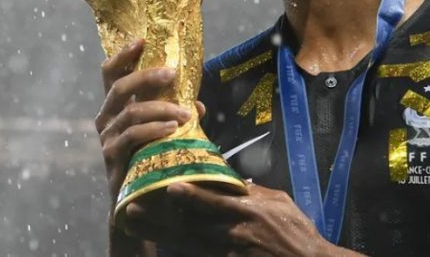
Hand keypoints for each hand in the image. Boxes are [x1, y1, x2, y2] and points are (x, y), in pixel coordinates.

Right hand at [95, 38, 196, 208]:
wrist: (137, 196)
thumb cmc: (149, 156)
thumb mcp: (164, 129)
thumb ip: (177, 113)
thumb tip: (199, 103)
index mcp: (115, 105)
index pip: (110, 73)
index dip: (122, 55)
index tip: (141, 40)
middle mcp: (106, 117)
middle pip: (119, 87)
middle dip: (146, 77)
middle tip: (172, 73)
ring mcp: (107, 136)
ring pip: (131, 112)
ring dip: (161, 109)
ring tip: (185, 114)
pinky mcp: (112, 155)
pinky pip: (133, 136)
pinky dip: (154, 129)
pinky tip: (172, 129)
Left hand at [124, 182, 339, 256]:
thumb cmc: (297, 233)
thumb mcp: (281, 203)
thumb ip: (256, 192)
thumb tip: (234, 181)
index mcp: (248, 213)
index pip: (214, 202)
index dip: (191, 196)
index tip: (169, 187)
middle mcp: (233, 234)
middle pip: (189, 226)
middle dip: (160, 219)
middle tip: (132, 210)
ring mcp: (227, 255)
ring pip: (186, 244)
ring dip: (160, 235)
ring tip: (136, 227)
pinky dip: (180, 251)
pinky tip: (161, 246)